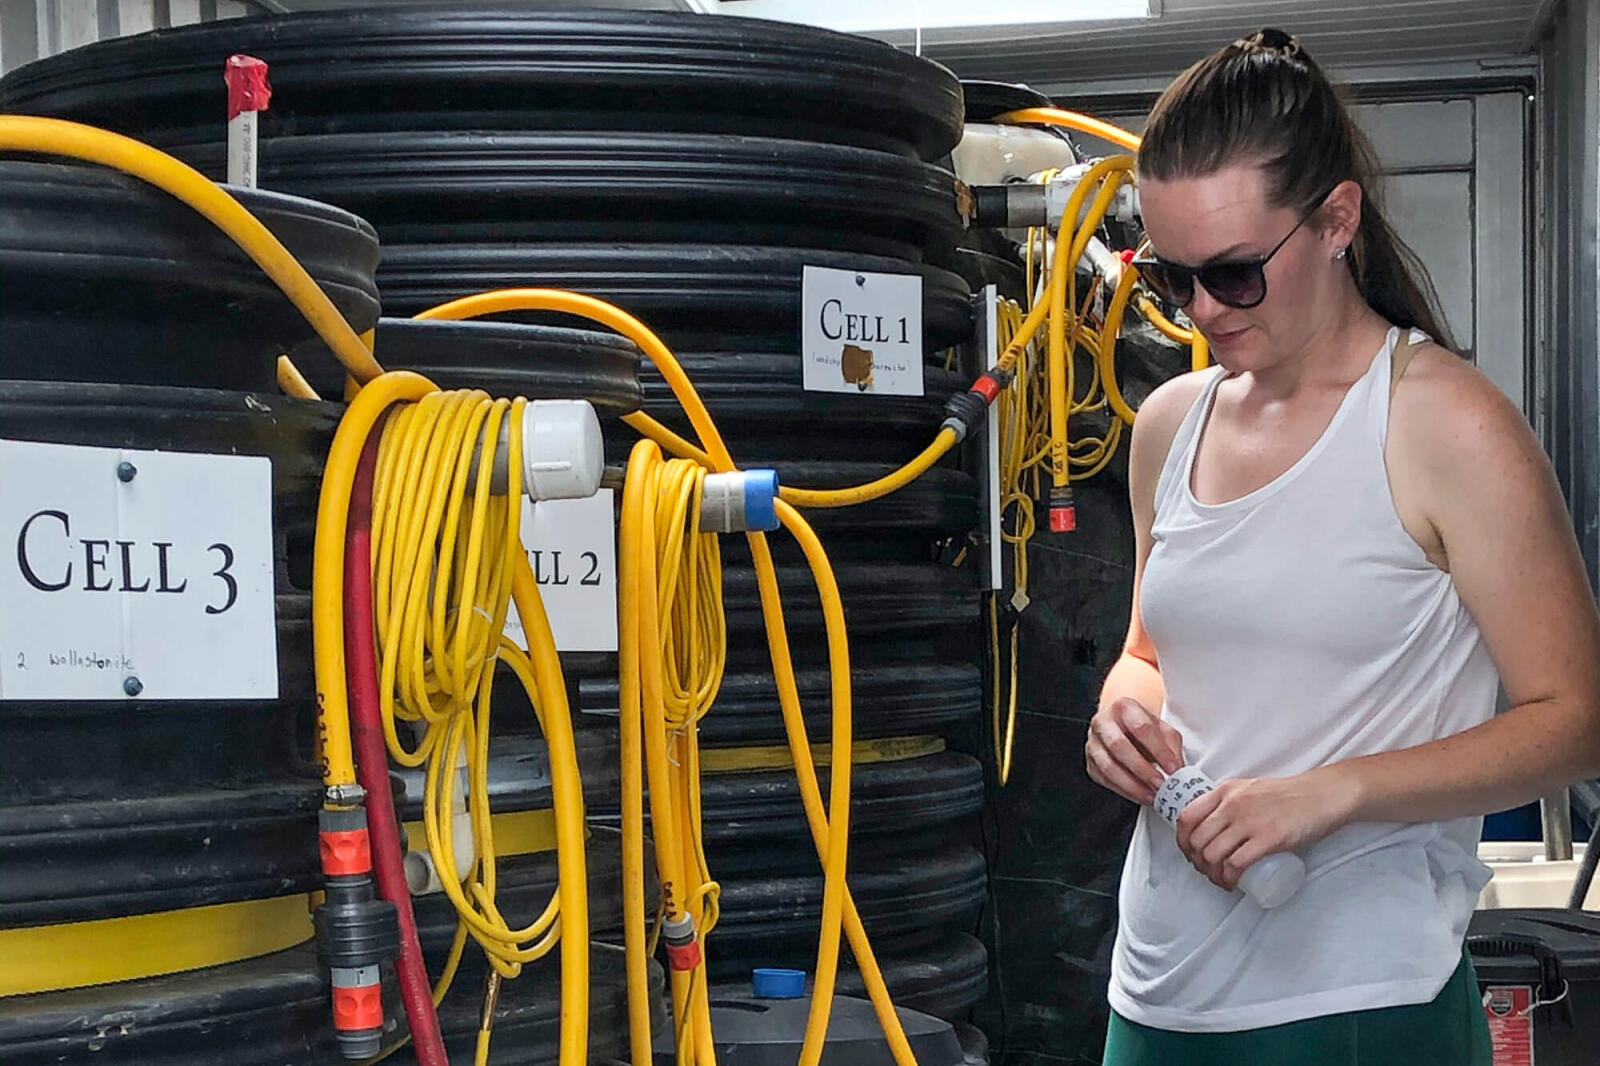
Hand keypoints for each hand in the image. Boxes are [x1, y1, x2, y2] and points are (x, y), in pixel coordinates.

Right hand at [1085, 696, 1184, 804]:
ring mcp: (1093, 743)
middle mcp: (1103, 722)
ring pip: (1108, 766)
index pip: (1141, 728)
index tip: (1173, 769)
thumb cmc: (1143, 729)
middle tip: (1160, 784)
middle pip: (1119, 746)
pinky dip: (1124, 791)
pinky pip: (1104, 780)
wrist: (1123, 728)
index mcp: (1124, 708)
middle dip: (1142, 769)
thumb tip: (1178, 772)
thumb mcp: (1163, 730)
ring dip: (1132, 785)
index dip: (1159, 751)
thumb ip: (1172, 748)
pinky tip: (1140, 795)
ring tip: (1151, 795)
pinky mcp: (1091, 762)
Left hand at [1175, 769, 1361, 890]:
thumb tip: (1213, 823)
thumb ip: (1230, 801)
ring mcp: (1249, 821)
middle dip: (1196, 862)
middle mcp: (1232, 804)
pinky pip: (1236, 864)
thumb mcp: (1249, 788)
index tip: (1189, 853)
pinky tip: (1231, 884)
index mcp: (1225, 791)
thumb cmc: (1288, 794)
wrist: (1322, 795)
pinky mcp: (1268, 838)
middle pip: (1196, 840)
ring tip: (1220, 880)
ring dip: (1211, 874)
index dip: (1181, 841)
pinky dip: (1228, 879)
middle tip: (1207, 871)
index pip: (1187, 817)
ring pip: (1212, 854)